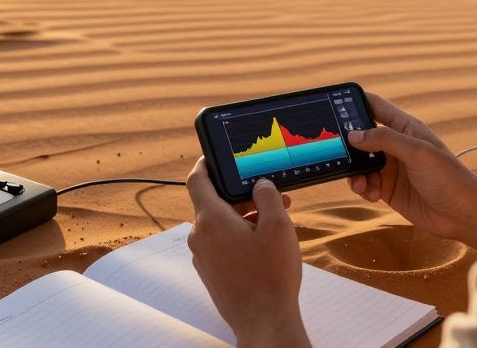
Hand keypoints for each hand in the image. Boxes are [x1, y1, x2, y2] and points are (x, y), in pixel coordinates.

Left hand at [185, 158, 310, 346]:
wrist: (264, 321)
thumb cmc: (271, 275)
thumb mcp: (278, 226)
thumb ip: (268, 196)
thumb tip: (260, 185)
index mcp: (211, 219)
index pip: (197, 179)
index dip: (206, 163)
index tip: (216, 156)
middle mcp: (200, 236)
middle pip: (215, 202)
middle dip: (243, 195)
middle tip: (271, 195)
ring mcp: (203, 256)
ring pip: (220, 223)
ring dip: (244, 215)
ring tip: (274, 221)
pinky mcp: (210, 271)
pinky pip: (221, 242)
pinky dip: (238, 234)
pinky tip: (263, 243)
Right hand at [347, 93, 476, 252]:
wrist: (463, 215)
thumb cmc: (449, 178)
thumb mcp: (417, 153)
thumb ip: (385, 140)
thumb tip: (353, 135)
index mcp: (405, 128)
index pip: (375, 107)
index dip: (354, 103)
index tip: (333, 105)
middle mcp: (396, 145)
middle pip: (361, 136)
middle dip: (348, 144)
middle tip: (336, 152)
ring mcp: (391, 168)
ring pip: (359, 163)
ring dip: (354, 171)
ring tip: (361, 182)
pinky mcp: (388, 189)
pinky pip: (365, 183)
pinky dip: (362, 188)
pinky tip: (372, 194)